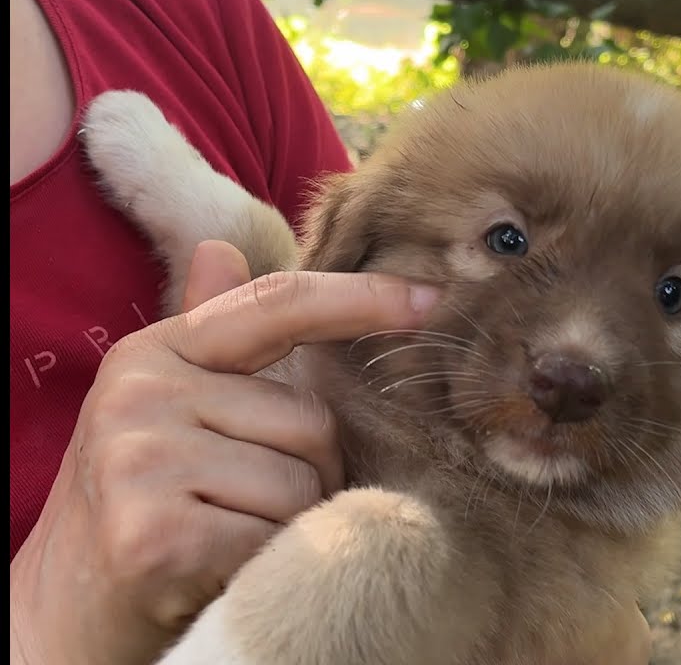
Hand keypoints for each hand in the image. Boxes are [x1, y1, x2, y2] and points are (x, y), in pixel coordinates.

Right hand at [9, 241, 438, 664]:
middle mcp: (143, 394)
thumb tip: (221, 248)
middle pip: (311, 421)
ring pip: (301, 483)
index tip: (433, 301)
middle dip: (308, 473)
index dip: (362, 298)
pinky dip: (265, 561)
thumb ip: (211, 339)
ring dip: (288, 523)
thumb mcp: (169, 408)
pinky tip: (220, 568)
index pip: (277, 305)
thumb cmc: (142, 499)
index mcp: (157, 352)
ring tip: (232, 534)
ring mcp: (143, 462)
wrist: (70, 608)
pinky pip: (273, 537)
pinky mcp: (155, 533)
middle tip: (249, 505)